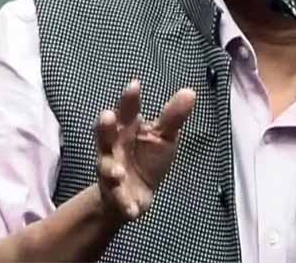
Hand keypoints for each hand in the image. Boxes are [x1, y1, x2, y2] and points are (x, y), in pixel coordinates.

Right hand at [94, 80, 195, 220]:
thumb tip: (190, 91)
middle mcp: (114, 148)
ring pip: (106, 168)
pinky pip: (119, 200)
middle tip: (107, 116)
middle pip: (105, 134)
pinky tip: (133, 211)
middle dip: (104, 127)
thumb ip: (172, 117)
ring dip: (111, 169)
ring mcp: (112, 172)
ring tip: (118, 172)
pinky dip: (125, 205)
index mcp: (127, 129)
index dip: (129, 99)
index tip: (134, 85)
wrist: (134, 195)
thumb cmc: (146, 158)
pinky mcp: (117, 196)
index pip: (126, 111)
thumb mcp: (163, 137)